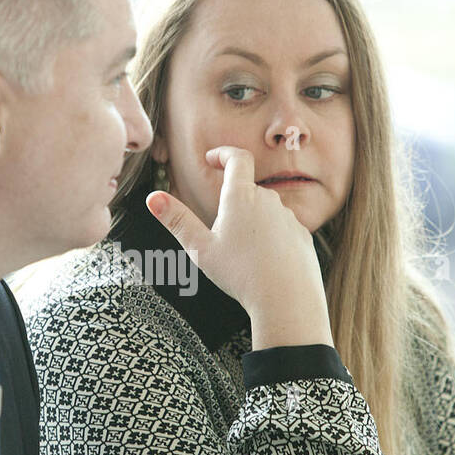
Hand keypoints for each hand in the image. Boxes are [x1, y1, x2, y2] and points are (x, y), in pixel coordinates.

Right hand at [146, 146, 332, 349]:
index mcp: (241, 197)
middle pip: (248, 190)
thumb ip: (177, 220)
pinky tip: (263, 262)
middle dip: (233, 201)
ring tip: (242, 254)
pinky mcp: (301, 235)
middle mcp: (268, 200)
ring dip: (252, 221)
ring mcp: (288, 217)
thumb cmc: (241, 274)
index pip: (237, 158)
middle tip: (220, 231)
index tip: (213, 159)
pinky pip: (281, 229)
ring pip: (265, 211)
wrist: (287, 300)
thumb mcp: (200, 248)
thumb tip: (152, 197)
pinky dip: (271, 238)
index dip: (223, 154)